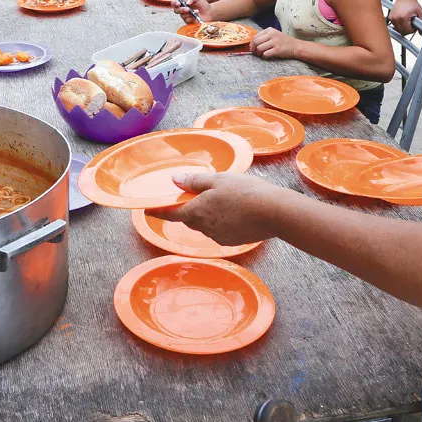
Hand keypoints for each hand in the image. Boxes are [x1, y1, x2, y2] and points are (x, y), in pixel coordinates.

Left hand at [148, 172, 280, 244]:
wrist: (274, 213)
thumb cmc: (245, 192)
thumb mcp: (217, 180)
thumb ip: (194, 181)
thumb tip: (175, 180)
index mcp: (196, 212)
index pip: (170, 213)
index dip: (157, 211)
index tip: (147, 210)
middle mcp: (203, 228)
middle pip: (189, 218)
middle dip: (188, 208)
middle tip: (196, 194)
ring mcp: (218, 237)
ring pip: (205, 224)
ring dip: (207, 214)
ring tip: (224, 198)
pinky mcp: (232, 241)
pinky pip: (220, 230)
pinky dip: (222, 221)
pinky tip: (235, 210)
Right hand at [173, 0, 212, 24]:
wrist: (209, 12)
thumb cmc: (203, 4)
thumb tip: (187, 2)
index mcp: (183, 3)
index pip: (174, 3)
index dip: (174, 3)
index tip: (178, 3)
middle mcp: (182, 10)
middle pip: (176, 10)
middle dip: (181, 9)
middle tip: (187, 9)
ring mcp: (185, 16)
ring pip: (182, 16)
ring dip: (188, 14)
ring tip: (194, 12)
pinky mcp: (188, 22)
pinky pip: (186, 21)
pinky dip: (191, 18)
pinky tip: (195, 17)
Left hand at [250, 27, 296, 59]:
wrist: (296, 46)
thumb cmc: (284, 42)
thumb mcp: (274, 35)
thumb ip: (264, 37)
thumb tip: (252, 44)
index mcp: (270, 30)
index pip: (255, 36)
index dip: (252, 43)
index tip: (253, 48)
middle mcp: (272, 35)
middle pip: (256, 42)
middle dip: (253, 48)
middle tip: (255, 52)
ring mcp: (275, 42)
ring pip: (259, 48)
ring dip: (259, 53)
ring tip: (262, 54)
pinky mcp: (277, 50)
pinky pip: (265, 54)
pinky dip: (264, 56)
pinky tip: (267, 56)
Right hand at [389, 0, 421, 34]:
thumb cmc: (411, 3)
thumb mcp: (420, 12)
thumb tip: (421, 32)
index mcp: (403, 17)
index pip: (408, 31)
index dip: (413, 30)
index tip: (415, 26)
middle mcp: (396, 18)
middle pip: (402, 32)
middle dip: (408, 30)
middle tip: (412, 24)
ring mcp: (392, 18)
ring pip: (398, 30)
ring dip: (404, 28)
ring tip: (407, 21)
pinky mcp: (390, 18)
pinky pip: (395, 26)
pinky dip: (400, 25)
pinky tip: (403, 20)